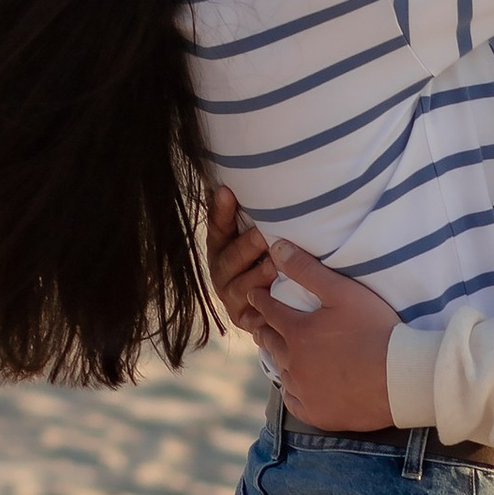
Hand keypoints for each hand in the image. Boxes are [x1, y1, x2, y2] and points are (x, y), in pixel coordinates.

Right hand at [205, 184, 279, 332]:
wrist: (270, 307)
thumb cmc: (266, 257)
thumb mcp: (256, 234)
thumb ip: (250, 211)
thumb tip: (238, 174)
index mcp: (220, 247)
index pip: (218, 226)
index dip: (222, 210)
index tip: (228, 191)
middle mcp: (221, 271)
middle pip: (232, 257)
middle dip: (248, 245)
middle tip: (264, 234)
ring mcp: (231, 296)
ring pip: (244, 286)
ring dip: (258, 276)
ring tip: (274, 266)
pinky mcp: (244, 319)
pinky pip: (254, 316)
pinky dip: (264, 311)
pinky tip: (275, 304)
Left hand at [237, 240, 401, 429]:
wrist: (399, 379)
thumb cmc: (375, 330)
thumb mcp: (343, 292)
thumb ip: (308, 270)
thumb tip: (276, 247)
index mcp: (297, 332)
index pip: (270, 310)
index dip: (260, 300)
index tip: (252, 295)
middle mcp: (293, 363)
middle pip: (271, 343)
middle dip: (264, 330)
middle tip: (259, 325)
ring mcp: (304, 391)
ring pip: (281, 373)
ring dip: (278, 361)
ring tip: (276, 354)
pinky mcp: (317, 413)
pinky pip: (295, 402)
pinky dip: (293, 392)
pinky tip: (295, 389)